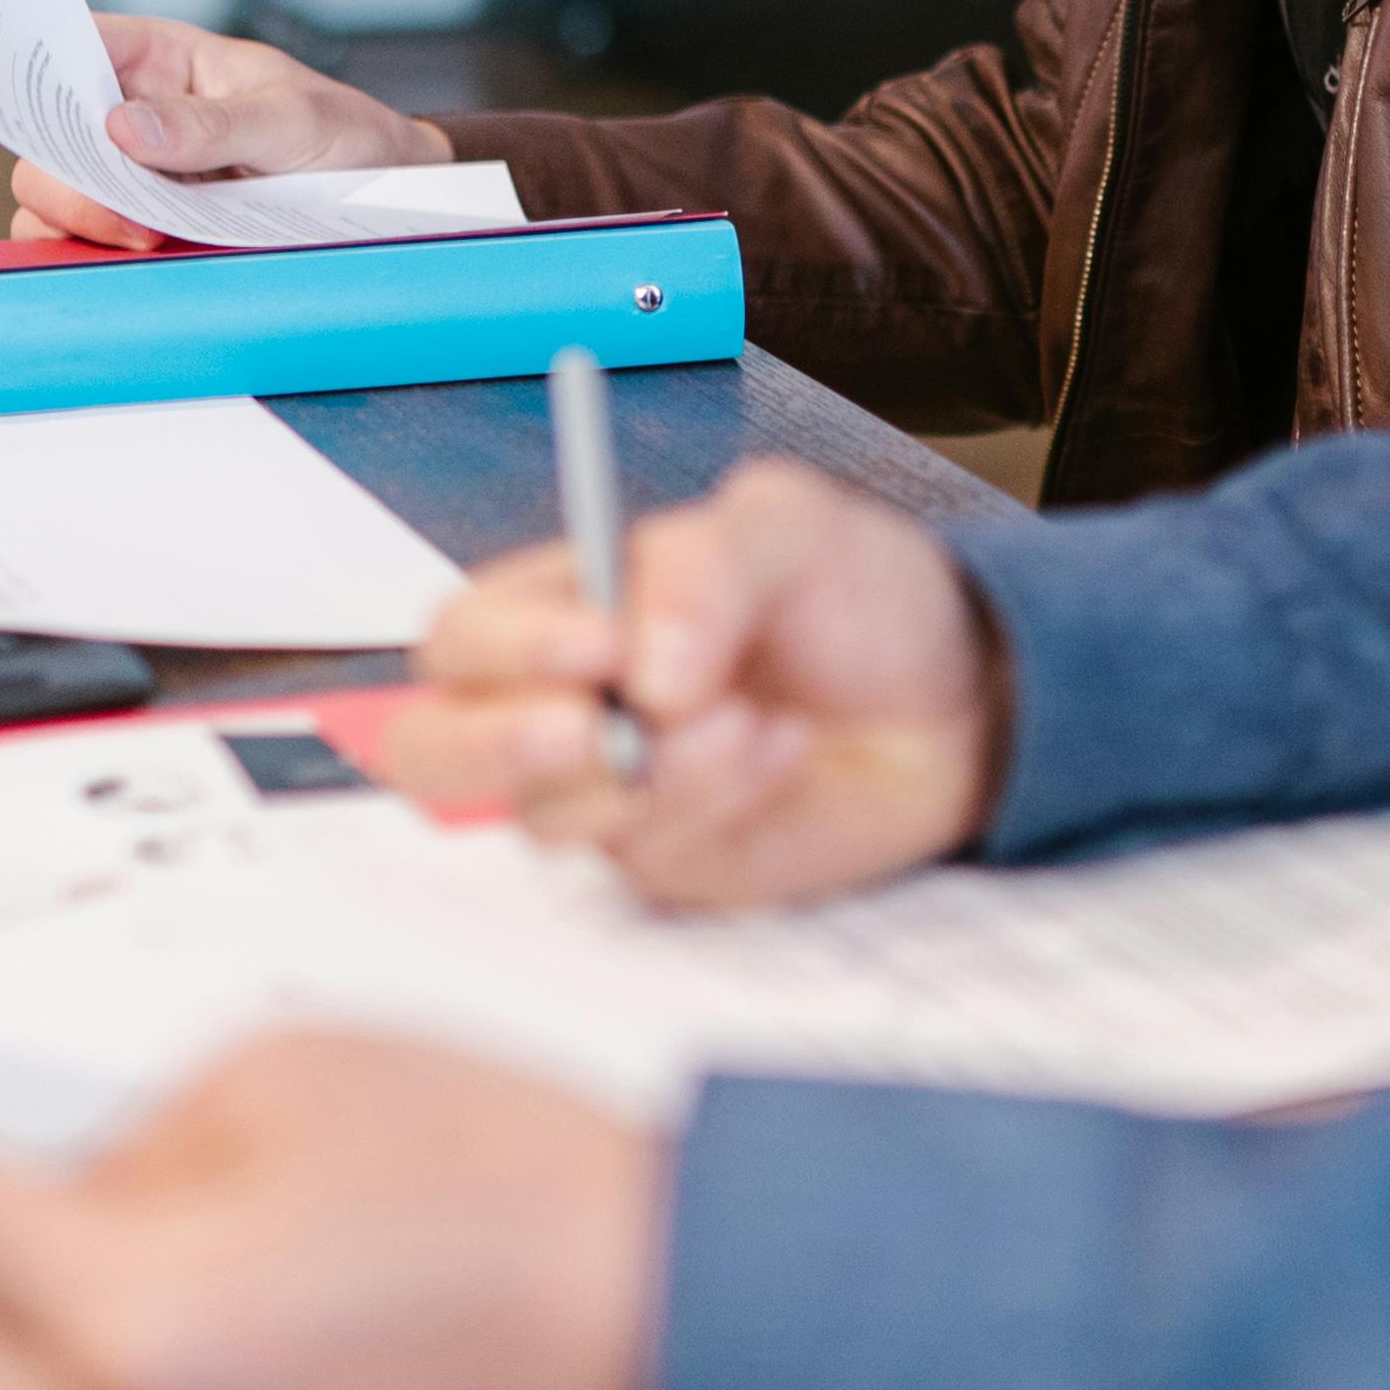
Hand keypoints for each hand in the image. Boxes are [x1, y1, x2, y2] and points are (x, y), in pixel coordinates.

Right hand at [6, 12, 451, 246]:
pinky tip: (137, 261)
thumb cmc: (343, 135)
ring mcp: (130, 176)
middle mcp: (131, 114)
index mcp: (158, 59)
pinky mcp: (138, 230)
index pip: (71, 42)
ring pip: (50, 193)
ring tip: (148, 239)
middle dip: (66, 171)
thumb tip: (124, 129)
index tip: (24, 91)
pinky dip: (87, 256)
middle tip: (127, 210)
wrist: (384, 198)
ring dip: (77, 219)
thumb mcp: (291, 120)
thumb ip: (211, 124)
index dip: (31, 58)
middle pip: (46, 133)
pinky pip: (80, 243)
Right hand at [380, 457, 1004, 907]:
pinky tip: (775, 751)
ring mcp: (604, 795)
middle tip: (600, 727)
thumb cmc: (857, 597)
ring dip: (647, 772)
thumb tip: (641, 668)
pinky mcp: (664, 862)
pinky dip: (710, 802)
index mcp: (560, 605)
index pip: (461, 639)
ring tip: (749, 718)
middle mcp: (560, 703)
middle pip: (432, 751)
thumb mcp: (792, 527)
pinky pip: (640, 858)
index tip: (595, 639)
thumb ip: (709, 566)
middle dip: (499, 746)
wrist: (957, 699)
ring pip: (539, 818)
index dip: (504, 647)